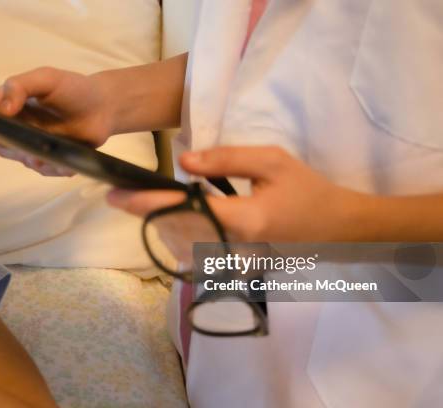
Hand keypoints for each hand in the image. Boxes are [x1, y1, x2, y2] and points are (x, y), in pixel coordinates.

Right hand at [0, 67, 114, 175]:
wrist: (103, 106)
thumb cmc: (74, 89)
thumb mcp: (47, 78)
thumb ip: (20, 86)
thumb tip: (2, 110)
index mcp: (8, 105)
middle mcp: (16, 127)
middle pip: (1, 146)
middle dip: (14, 147)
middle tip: (33, 141)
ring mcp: (33, 145)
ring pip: (23, 160)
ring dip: (36, 159)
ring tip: (54, 151)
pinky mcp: (50, 160)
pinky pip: (45, 171)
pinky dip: (55, 168)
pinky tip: (67, 162)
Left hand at [108, 146, 367, 241]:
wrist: (335, 228)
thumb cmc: (307, 190)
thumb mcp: (272, 161)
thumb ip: (226, 159)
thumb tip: (183, 162)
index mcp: (243, 219)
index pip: (184, 210)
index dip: (146, 203)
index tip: (116, 195)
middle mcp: (232, 246)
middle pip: (174, 231)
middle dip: (145, 212)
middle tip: (120, 194)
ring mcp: (232, 260)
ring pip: (179, 245)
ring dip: (159, 223)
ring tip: (149, 201)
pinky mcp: (233, 264)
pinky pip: (193, 253)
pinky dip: (176, 234)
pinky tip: (177, 216)